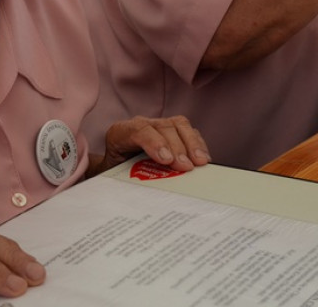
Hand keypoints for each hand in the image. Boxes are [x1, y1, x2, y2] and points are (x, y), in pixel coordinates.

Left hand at [91, 115, 210, 175]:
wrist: (115, 171)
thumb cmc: (114, 176)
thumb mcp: (114, 178)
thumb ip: (124, 179)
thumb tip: (141, 192)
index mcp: (119, 134)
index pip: (138, 130)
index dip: (154, 142)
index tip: (167, 160)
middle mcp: (140, 125)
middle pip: (163, 127)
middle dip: (177, 146)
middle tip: (187, 167)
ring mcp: (158, 126)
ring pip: (179, 125)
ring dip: (192, 143)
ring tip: (201, 162)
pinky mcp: (172, 131)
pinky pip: (189, 131)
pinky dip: (198, 144)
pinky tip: (203, 159)